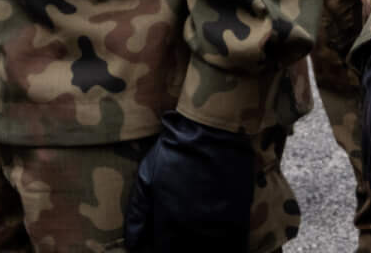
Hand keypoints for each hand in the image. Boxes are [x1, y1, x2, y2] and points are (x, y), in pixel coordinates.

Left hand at [123, 113, 254, 252]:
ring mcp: (217, 224)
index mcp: (168, 221)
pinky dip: (228, 244)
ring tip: (198, 236)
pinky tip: (221, 237)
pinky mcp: (239, 215)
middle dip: (182, 248)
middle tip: (180, 237)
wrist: (211, 130)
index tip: (164, 242)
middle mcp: (192, 228)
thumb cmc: (174, 150)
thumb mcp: (148, 176)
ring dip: (203, 246)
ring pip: (211, 250)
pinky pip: (235, 243)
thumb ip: (138, 212)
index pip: (164, 252)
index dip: (163, 249)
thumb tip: (132, 244)